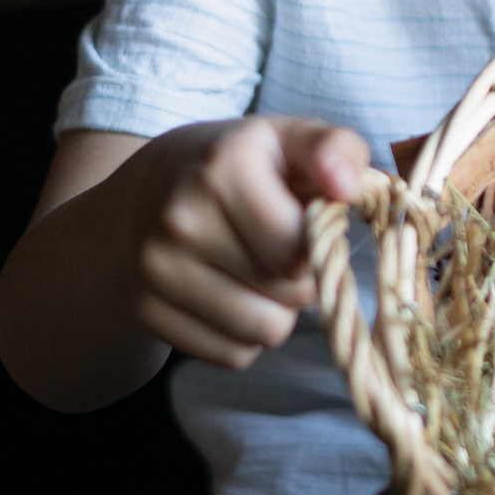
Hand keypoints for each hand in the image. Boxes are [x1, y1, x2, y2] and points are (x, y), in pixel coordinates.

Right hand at [130, 117, 370, 368]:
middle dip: (300, 277)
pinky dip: (243, 336)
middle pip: (291, 293)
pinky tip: (228, 293)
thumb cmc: (240, 166)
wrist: (147, 189)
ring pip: (264, 332)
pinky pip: (232, 355)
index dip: (319, 244)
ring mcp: (157, 270)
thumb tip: (347, 184)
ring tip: (256, 272)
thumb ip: (336, 149)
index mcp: (223, 170)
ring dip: (276, 311)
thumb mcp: (288, 139)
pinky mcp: (147, 312)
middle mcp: (181, 220)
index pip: (302, 248)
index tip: (304, 223)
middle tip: (277, 248)